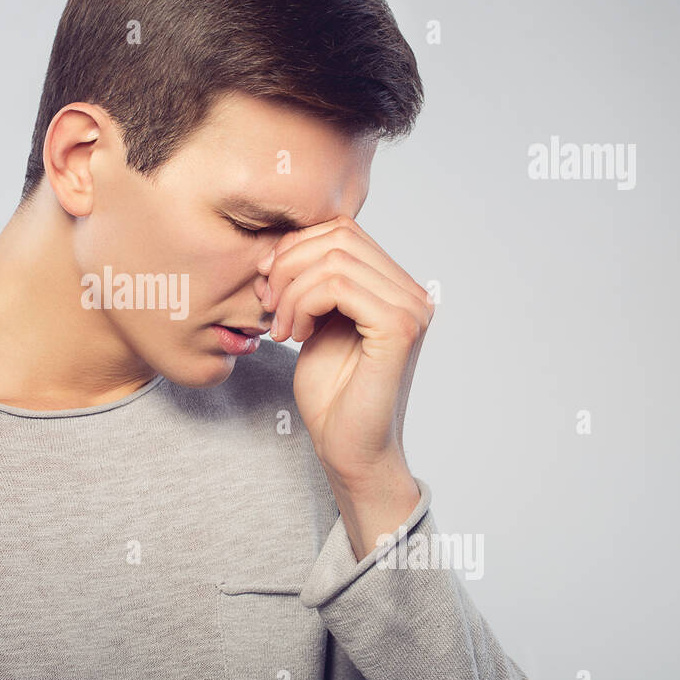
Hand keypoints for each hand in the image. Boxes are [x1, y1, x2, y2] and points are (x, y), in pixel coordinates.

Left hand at [259, 215, 433, 488]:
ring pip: (335, 259)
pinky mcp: (399, 329)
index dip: (295, 247)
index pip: (343, 230)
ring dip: (292, 290)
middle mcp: (412, 293)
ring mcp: (411, 309)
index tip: (267, 283)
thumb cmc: (331, 393)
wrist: (348, 449)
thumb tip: (282, 243)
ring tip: (283, 328)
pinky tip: (296, 336)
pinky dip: (303, 304)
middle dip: (289, 264)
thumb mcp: (314, 322)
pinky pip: (339, 286)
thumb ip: (310, 281)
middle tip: (269, 305)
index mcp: (395, 287)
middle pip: (339, 235)